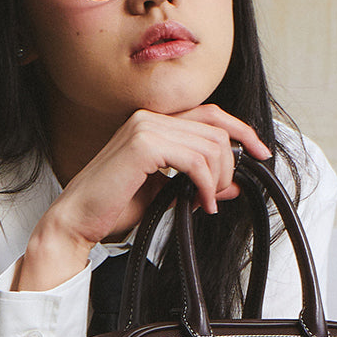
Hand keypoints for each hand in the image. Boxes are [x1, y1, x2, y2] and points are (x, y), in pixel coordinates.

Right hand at [16, 104, 270, 291]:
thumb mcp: (165, 194)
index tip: (261, 152)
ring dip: (219, 177)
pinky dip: (207, 184)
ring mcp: (145, 128)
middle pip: (217, 127)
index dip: (242, 130)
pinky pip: (196, 160)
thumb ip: (197, 183)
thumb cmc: (111, 208)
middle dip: (232, 162)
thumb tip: (233, 185)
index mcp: (153, 123)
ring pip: (211, 144)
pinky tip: (200, 203)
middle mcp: (149, 118)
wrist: (76, 221)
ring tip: (207, 202)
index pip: (210, 114)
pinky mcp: (143, 145)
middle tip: (225, 192)